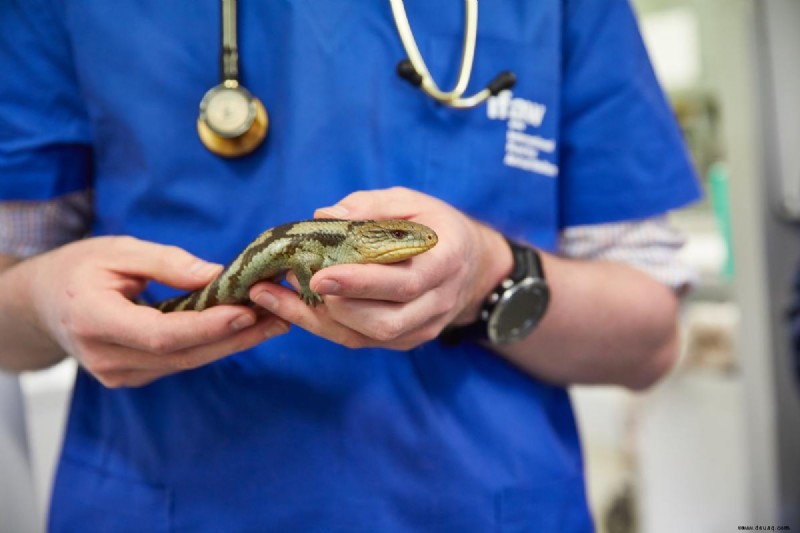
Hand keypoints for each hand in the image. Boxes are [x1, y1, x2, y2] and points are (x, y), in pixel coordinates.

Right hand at [24, 236, 287, 386]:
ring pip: (187, 362)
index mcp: (95, 319)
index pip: (162, 333)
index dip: (208, 326)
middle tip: (280, 315)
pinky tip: (245, 328)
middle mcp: (107, 357)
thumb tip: (218, 276)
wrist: (42, 303)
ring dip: (233, 342)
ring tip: (275, 320)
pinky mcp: (133, 376)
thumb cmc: (78, 268)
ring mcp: (119, 373)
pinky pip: (180, 362)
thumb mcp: (118, 250)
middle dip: (236, 336)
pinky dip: (214, 344)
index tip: (248, 311)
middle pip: (183, 354)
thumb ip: (167, 263)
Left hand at [248, 187, 511, 350]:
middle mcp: (438, 302)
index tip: (321, 275)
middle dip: (336, 306)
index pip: (405, 283)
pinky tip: (292, 305)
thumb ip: (371, 206)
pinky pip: (361, 340)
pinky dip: (324, 325)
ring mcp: (422, 327)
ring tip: (280, 292)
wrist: (470, 265)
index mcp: (445, 262)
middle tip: (295, 281)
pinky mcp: (405, 340)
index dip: (362, 283)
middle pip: (386, 321)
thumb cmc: (434, 226)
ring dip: (320, 319)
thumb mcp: (411, 202)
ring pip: (369, 337)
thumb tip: (325, 215)